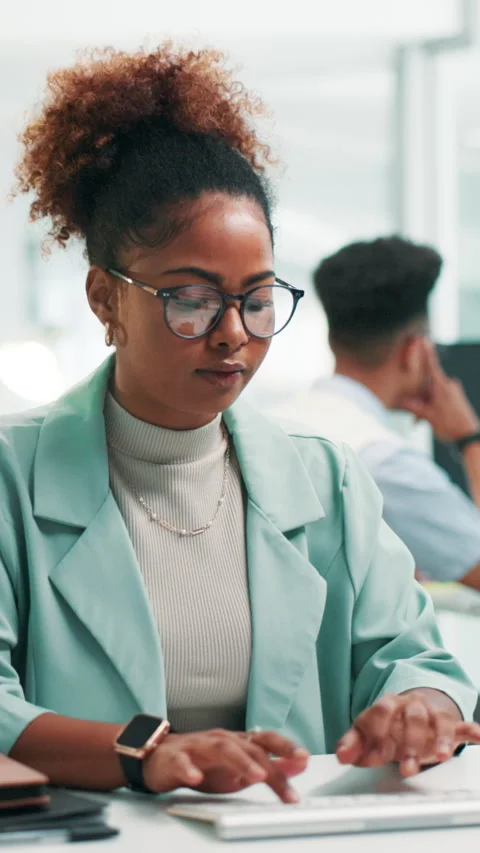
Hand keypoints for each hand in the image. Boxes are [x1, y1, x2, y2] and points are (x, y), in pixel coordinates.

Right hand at [143, 728, 308, 801]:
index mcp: (238, 742)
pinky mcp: (174, 758)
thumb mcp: (239, 769)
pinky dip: (189, 769)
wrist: (160, 758)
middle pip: (249, 747)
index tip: (304, 759)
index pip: (266, 740)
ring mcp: (198, 747)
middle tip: (286, 785)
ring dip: (240, 761)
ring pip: (221, 748)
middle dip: (270, 765)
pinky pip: (182, 762)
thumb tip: (298, 766)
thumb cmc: (203, 762)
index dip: (285, 747)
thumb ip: (268, 767)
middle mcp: (221, 739)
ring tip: (256, 776)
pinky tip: (196, 777)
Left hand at [336, 691, 479, 776]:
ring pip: (438, 721)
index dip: (377, 734)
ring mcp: (432, 714)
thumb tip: (342, 755)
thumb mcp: (366, 733)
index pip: (381, 712)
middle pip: (413, 718)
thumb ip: (352, 744)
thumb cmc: (387, 725)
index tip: (373, 757)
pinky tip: (479, 736)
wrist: (410, 708)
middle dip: (410, 743)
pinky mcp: (450, 725)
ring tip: (440, 756)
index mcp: (388, 704)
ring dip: (440, 739)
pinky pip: (463, 725)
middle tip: (406, 768)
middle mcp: (412, 705)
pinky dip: (472, 731)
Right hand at [401, 342, 478, 441]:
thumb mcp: (429, 417)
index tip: (424, 340)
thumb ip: (415, 407)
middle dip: (418, 398)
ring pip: (433, 393)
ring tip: (419, 422)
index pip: (432, 365)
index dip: (427, 352)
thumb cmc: (451, 426)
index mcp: (442, 387)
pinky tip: (428, 420)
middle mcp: (449, 386)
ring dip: (424, 405)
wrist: (469, 437)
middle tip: (414, 416)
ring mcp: (454, 392)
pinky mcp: (456, 398)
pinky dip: (432, 406)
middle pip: (428, 385)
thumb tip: (402, 401)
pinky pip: (440, 398)